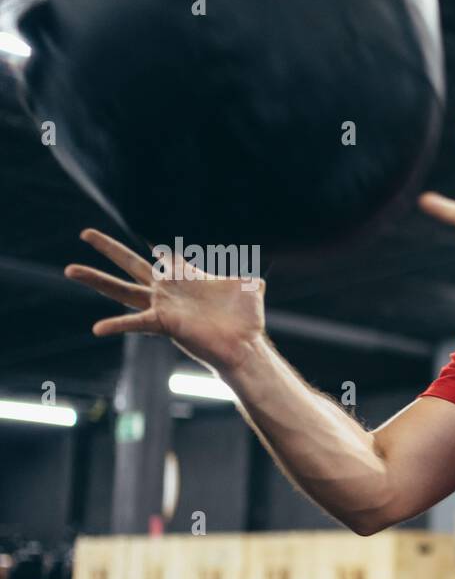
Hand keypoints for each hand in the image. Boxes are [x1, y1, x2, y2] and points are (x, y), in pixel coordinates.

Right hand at [64, 228, 266, 375]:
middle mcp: (168, 291)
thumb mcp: (250, 290)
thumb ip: (250, 280)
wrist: (246, 345)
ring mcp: (162, 306)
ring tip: (69, 268)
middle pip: (131, 265)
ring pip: (122, 290)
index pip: (165, 258)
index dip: (161, 252)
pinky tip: (97, 328)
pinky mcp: (163, 322)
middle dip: (109, 249)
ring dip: (96, 280)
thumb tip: (261, 278)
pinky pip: (134, 322)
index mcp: (185, 278)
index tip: (156, 246)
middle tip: (84, 233)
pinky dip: (117, 325)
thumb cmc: (247, 320)